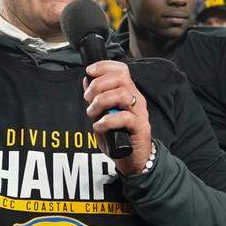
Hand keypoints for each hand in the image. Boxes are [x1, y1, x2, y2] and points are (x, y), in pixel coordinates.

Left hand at [82, 60, 151, 174]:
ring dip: (101, 101)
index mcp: (128, 92)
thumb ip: (97, 97)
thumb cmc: (118, 136)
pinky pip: (124, 117)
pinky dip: (107, 120)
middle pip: (121, 78)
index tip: (89, 72)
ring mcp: (139, 113)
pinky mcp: (140, 127)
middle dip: (99, 85)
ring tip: (92, 113)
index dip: (104, 66)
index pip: (121, 70)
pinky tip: (99, 126)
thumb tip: (86, 80)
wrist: (133, 159)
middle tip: (87, 98)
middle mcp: (136, 99)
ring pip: (122, 94)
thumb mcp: (103, 113)